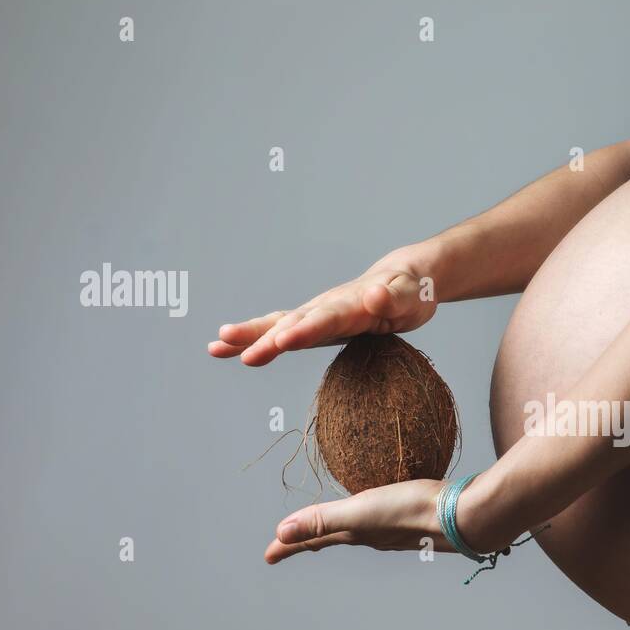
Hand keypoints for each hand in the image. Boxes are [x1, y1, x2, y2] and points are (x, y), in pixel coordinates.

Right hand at [209, 249, 438, 366]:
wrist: (403, 279)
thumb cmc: (412, 290)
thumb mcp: (413, 295)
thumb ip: (395, 297)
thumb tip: (376, 294)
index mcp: (352, 303)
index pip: (326, 318)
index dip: (305, 330)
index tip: (283, 340)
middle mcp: (326, 306)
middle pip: (293, 322)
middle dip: (266, 337)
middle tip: (237, 350)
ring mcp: (316, 313)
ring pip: (278, 324)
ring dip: (249, 335)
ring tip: (217, 346)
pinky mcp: (313, 323)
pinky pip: (278, 330)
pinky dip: (252, 339)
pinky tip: (223, 350)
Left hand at [265, 473, 525, 563]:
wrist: (466, 515)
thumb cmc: (414, 510)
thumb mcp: (361, 512)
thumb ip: (322, 519)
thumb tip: (280, 533)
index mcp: (357, 534)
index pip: (314, 540)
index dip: (289, 546)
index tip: (268, 555)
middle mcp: (374, 535)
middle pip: (332, 538)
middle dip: (309, 540)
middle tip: (289, 544)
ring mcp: (395, 529)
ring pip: (357, 531)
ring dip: (337, 530)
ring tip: (331, 531)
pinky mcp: (416, 516)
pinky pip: (381, 518)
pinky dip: (368, 516)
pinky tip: (381, 509)